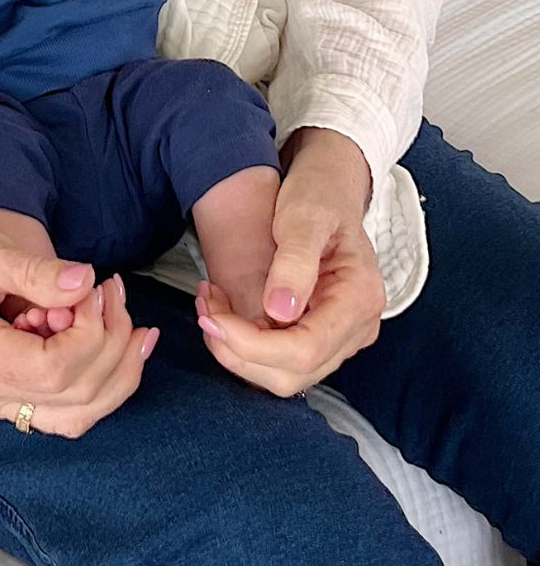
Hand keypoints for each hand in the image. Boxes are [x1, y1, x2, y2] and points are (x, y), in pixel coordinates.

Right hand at [0, 162, 158, 436]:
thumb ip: (34, 270)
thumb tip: (85, 282)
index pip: (52, 370)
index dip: (91, 334)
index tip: (94, 289)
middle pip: (75, 394)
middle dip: (112, 342)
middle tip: (111, 291)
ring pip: (78, 416)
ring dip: (117, 371)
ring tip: (128, 322)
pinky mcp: (6, 402)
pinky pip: (67, 411)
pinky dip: (103, 383)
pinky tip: (117, 343)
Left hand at [196, 128, 383, 394]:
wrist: (329, 189)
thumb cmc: (319, 195)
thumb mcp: (304, 216)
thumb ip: (294, 261)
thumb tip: (280, 312)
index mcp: (360, 299)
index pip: (304, 350)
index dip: (252, 344)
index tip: (213, 316)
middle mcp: (357, 328)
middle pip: (292, 373)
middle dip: (238, 351)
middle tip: (205, 309)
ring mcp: (340, 338)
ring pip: (282, 376)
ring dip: (236, 351)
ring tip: (211, 307)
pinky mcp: (320, 337)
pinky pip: (279, 362)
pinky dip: (244, 345)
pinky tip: (225, 313)